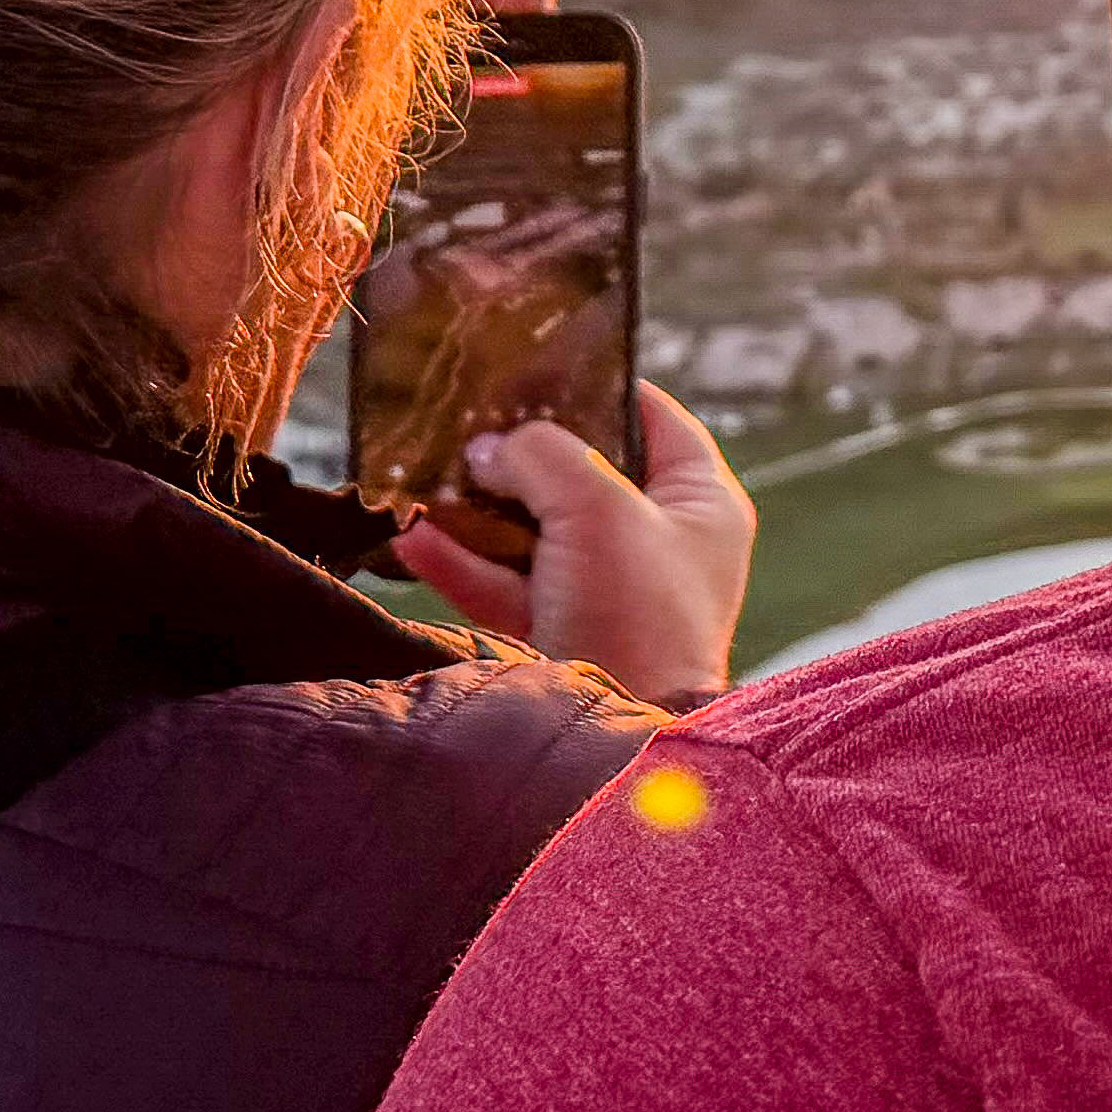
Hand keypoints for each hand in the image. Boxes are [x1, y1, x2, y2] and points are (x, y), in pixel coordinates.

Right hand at [396, 385, 751, 707]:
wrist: (622, 750)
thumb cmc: (636, 614)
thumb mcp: (598, 507)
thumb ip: (543, 455)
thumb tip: (493, 448)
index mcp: (699, 504)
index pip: (655, 418)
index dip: (600, 383)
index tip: (539, 360)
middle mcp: (658, 544)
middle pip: (582, 473)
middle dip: (520, 449)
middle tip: (465, 417)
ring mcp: (608, 592)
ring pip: (534, 531)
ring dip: (478, 505)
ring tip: (424, 472)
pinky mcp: (562, 634)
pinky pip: (504, 585)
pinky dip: (460, 561)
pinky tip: (412, 535)